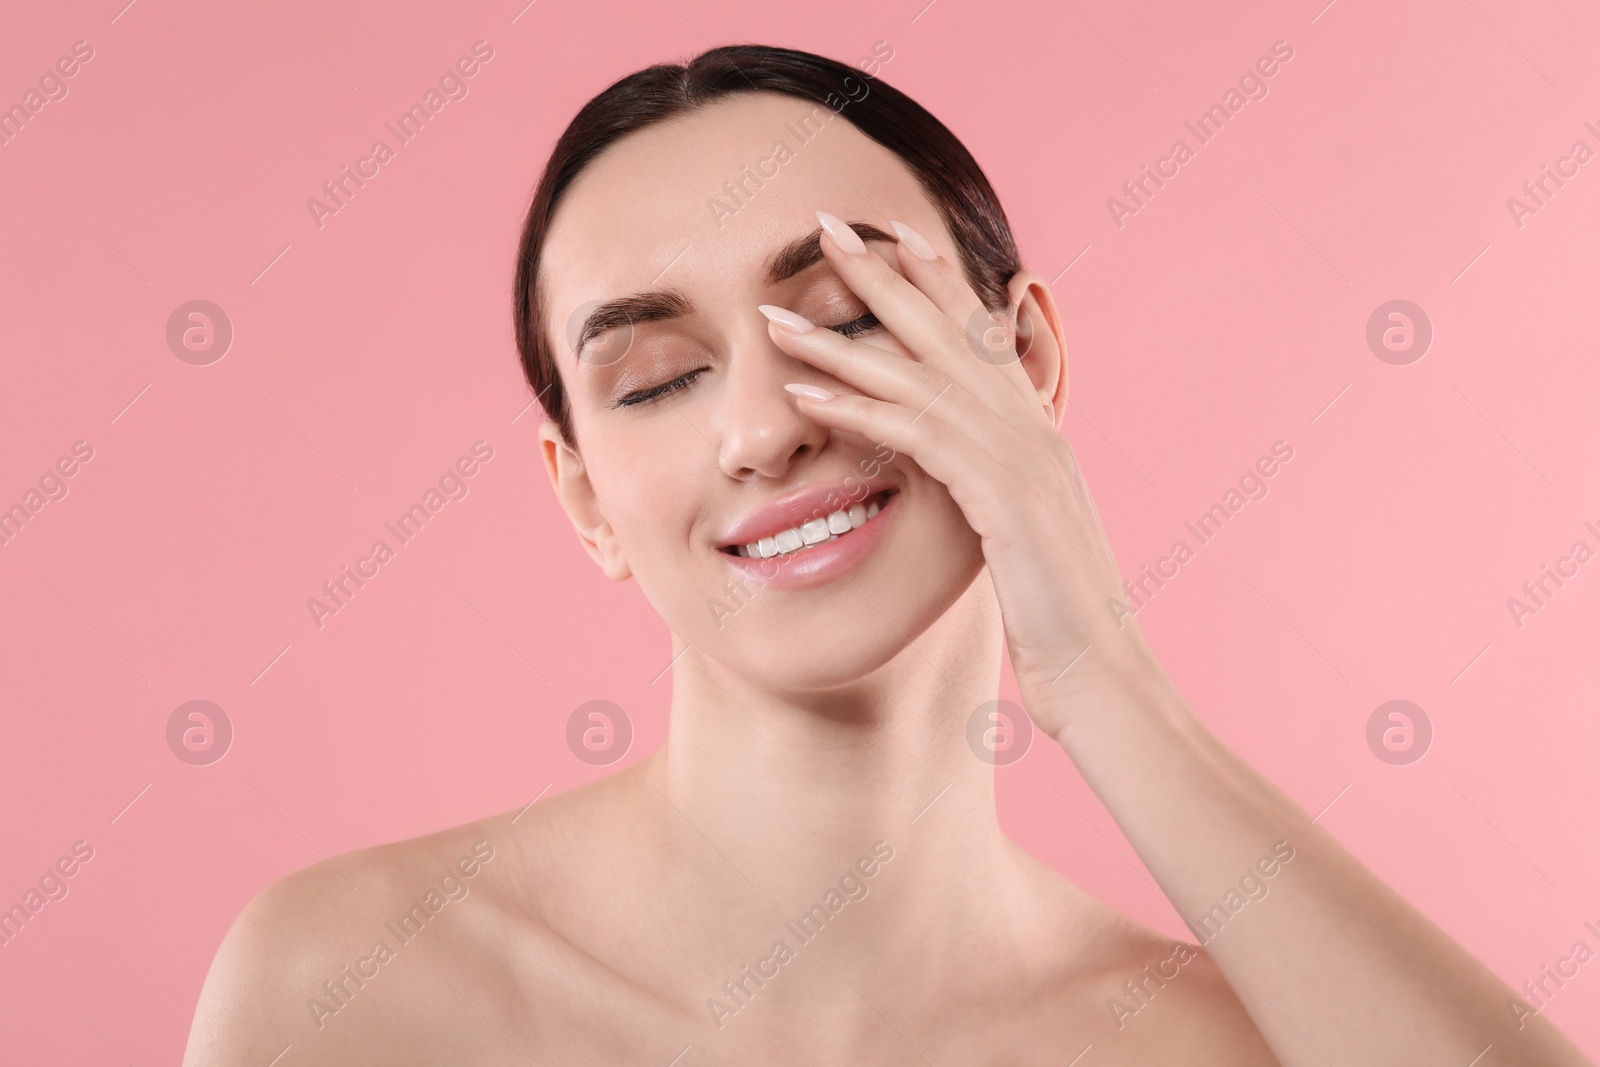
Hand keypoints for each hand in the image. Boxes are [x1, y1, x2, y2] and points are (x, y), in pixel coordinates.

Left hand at [759, 211, 1169, 738]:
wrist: (1108, 679)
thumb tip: (969, 486)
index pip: (981, 338)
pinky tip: (805, 392)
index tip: (890, 237)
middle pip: (948, 331)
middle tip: (826, 224)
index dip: (936, 282)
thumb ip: (998, 498)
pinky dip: (857, 408)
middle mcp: (1033, 430)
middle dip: (884, 273)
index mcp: (1039, 435)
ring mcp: (1022, 459)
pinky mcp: (1002, 497)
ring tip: (776, 312)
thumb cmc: (1065, 624)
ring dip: (841, 338)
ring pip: (919, 375)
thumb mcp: (1028, 544)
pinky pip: (917, 436)